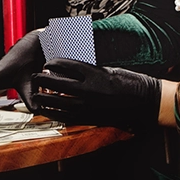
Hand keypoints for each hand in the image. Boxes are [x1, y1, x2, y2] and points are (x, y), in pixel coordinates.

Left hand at [30, 58, 160, 133]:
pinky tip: (47, 110)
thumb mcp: (109, 70)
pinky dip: (54, 112)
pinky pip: (65, 116)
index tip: (47, 62)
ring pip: (57, 102)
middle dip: (42, 79)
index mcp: (94, 74)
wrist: (145, 102)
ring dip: (44, 97)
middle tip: (35, 76)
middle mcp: (88, 90)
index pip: (66, 65)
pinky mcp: (89, 118)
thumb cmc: (130, 83)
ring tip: (36, 93)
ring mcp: (88, 105)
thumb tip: (73, 67)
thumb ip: (90, 69)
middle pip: (57, 83)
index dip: (53, 62)